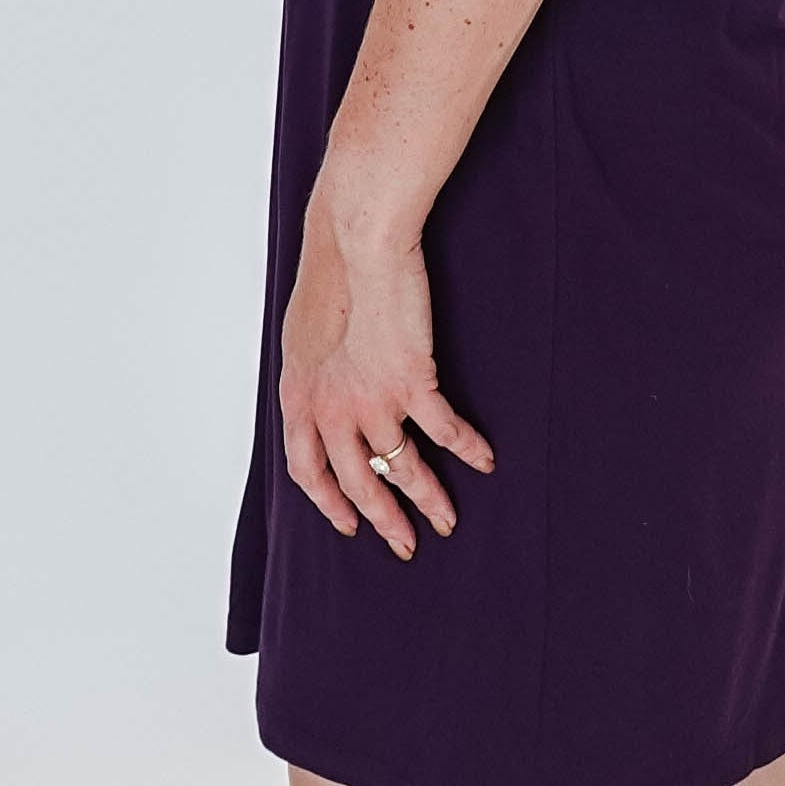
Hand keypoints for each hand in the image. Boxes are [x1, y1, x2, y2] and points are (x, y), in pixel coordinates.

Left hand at [278, 176, 494, 558]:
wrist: (357, 242)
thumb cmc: (332, 275)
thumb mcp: (305, 336)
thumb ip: (316, 375)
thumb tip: (325, 392)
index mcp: (300, 398)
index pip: (308, 469)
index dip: (330, 503)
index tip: (350, 523)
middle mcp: (330, 408)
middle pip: (357, 482)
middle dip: (383, 519)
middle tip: (404, 543)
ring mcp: (370, 398)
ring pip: (402, 467)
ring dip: (428, 498)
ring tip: (448, 518)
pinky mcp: (411, 380)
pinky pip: (443, 430)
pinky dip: (467, 448)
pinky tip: (484, 461)